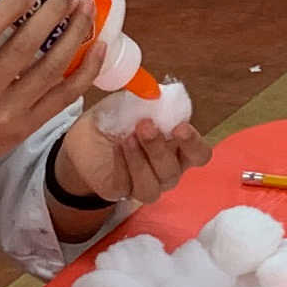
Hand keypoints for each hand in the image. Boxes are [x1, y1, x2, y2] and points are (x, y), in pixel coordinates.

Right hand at [0, 0, 89, 187]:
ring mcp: (8, 116)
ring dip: (75, 36)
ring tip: (87, 11)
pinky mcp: (28, 128)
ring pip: (52, 70)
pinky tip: (98, 47)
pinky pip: (65, 96)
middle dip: (52, 15)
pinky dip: (86, 70)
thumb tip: (8, 12)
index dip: (8, 9)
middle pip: (24, 49)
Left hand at [53, 110, 210, 213]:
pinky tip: (115, 147)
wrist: (87, 134)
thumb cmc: (121, 117)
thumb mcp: (135, 103)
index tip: (180, 127)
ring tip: (127, 138)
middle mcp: (167, 170)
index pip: (199, 155)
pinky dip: (121, 166)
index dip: (194, 144)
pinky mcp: (121, 191)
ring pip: (151, 187)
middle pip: (173, 172)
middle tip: (145, 125)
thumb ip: (150, 102)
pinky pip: (125, 186)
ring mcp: (145, 184)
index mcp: (179, 148)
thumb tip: (158, 95)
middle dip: (159, 149)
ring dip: (140, 162)